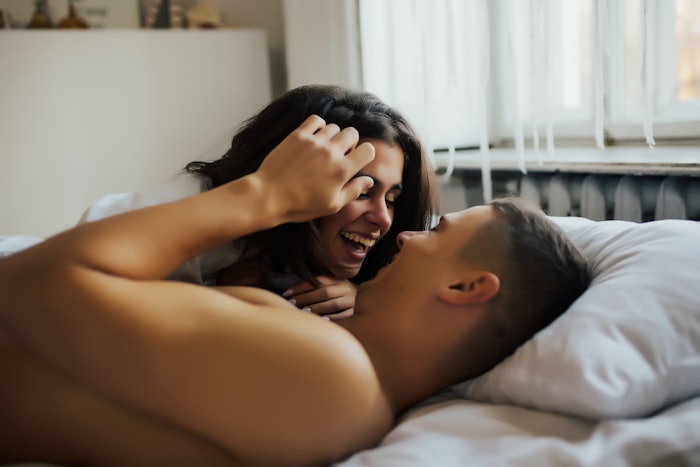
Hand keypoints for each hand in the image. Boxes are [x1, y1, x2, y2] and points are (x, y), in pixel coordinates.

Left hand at [253, 115, 375, 223]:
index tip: (355, 160)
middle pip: (352, 133)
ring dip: (333, 136)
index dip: (365, 155)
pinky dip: (318, 126)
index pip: (368, 150)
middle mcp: (331, 152)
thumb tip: (369, 181)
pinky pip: (316, 120)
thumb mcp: (332, 205)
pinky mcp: (298, 135)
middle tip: (339, 154)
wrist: (269, 196)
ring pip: (335, 127)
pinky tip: (314, 138)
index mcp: (342, 170)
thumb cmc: (301, 205)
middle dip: (350, 143)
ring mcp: (314, 142)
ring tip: (323, 149)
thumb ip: (353, 191)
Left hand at [283, 276, 356, 319]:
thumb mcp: (331, 286)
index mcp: (337, 279)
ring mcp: (352, 300)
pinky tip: (322, 320)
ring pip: (334, 304)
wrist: (364, 300)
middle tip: (292, 303)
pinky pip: (343, 316)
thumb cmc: (340, 294)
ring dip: (318, 308)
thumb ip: (315, 287)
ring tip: (304, 312)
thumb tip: (291, 294)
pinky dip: (333, 318)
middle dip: (307, 298)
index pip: (317, 281)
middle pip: (325, 292)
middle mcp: (345, 288)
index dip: (301, 287)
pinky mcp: (356, 312)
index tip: (287, 293)